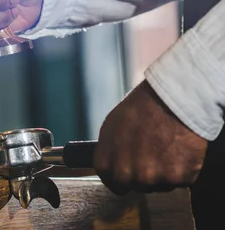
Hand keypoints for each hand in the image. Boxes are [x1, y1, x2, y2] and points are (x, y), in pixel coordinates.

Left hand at [94, 80, 207, 194]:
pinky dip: (181, 170)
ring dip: (162, 173)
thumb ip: (108, 151)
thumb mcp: (110, 128)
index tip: (130, 172)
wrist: (169, 100)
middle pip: (136, 187)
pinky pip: (179, 182)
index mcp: (106, 164)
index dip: (122, 178)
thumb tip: (111, 163)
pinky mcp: (177, 178)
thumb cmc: (139, 109)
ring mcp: (152, 179)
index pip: (113, 184)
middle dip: (143, 175)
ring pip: (159, 186)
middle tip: (151, 154)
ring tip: (165, 149)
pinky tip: (178, 151)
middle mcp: (127, 175)